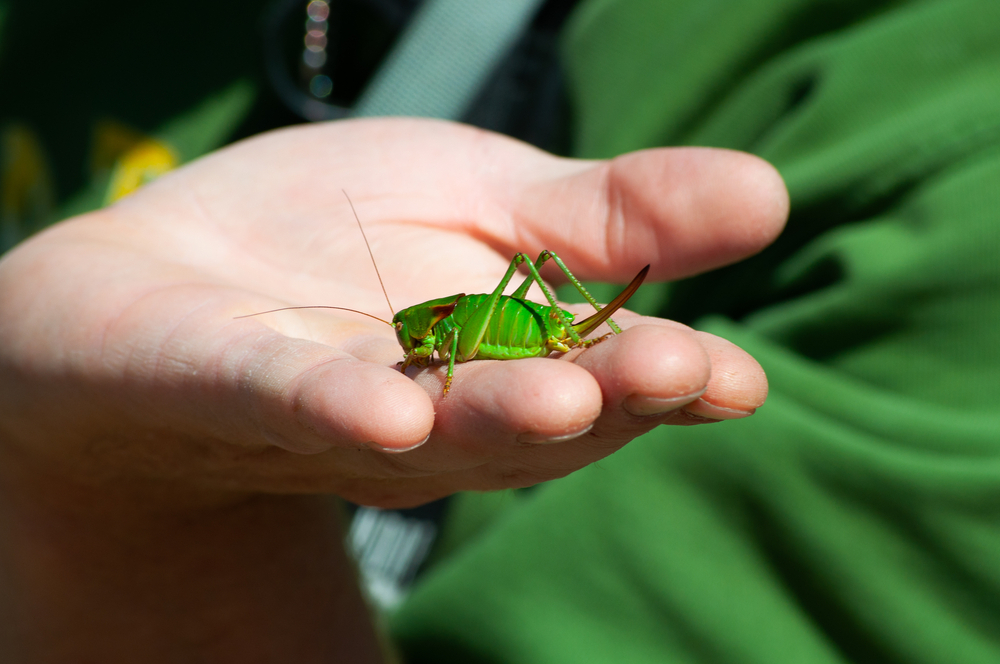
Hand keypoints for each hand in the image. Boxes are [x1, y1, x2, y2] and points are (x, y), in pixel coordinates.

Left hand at [0, 118, 786, 508]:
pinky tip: (386, 411)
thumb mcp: (490, 199)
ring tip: (565, 398)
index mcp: (507, 358)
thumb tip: (768, 196)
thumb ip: (612, 214)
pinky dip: (332, 405)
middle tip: (680, 374)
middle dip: (605, 398)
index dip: (669, 383)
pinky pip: (277, 400)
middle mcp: (434, 403)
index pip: (600, 376)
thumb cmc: (343, 241)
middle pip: (526, 412)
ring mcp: (329, 406)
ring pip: (423, 420)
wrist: (169, 269)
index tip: (736, 380)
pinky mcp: (223, 385)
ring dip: (493, 415)